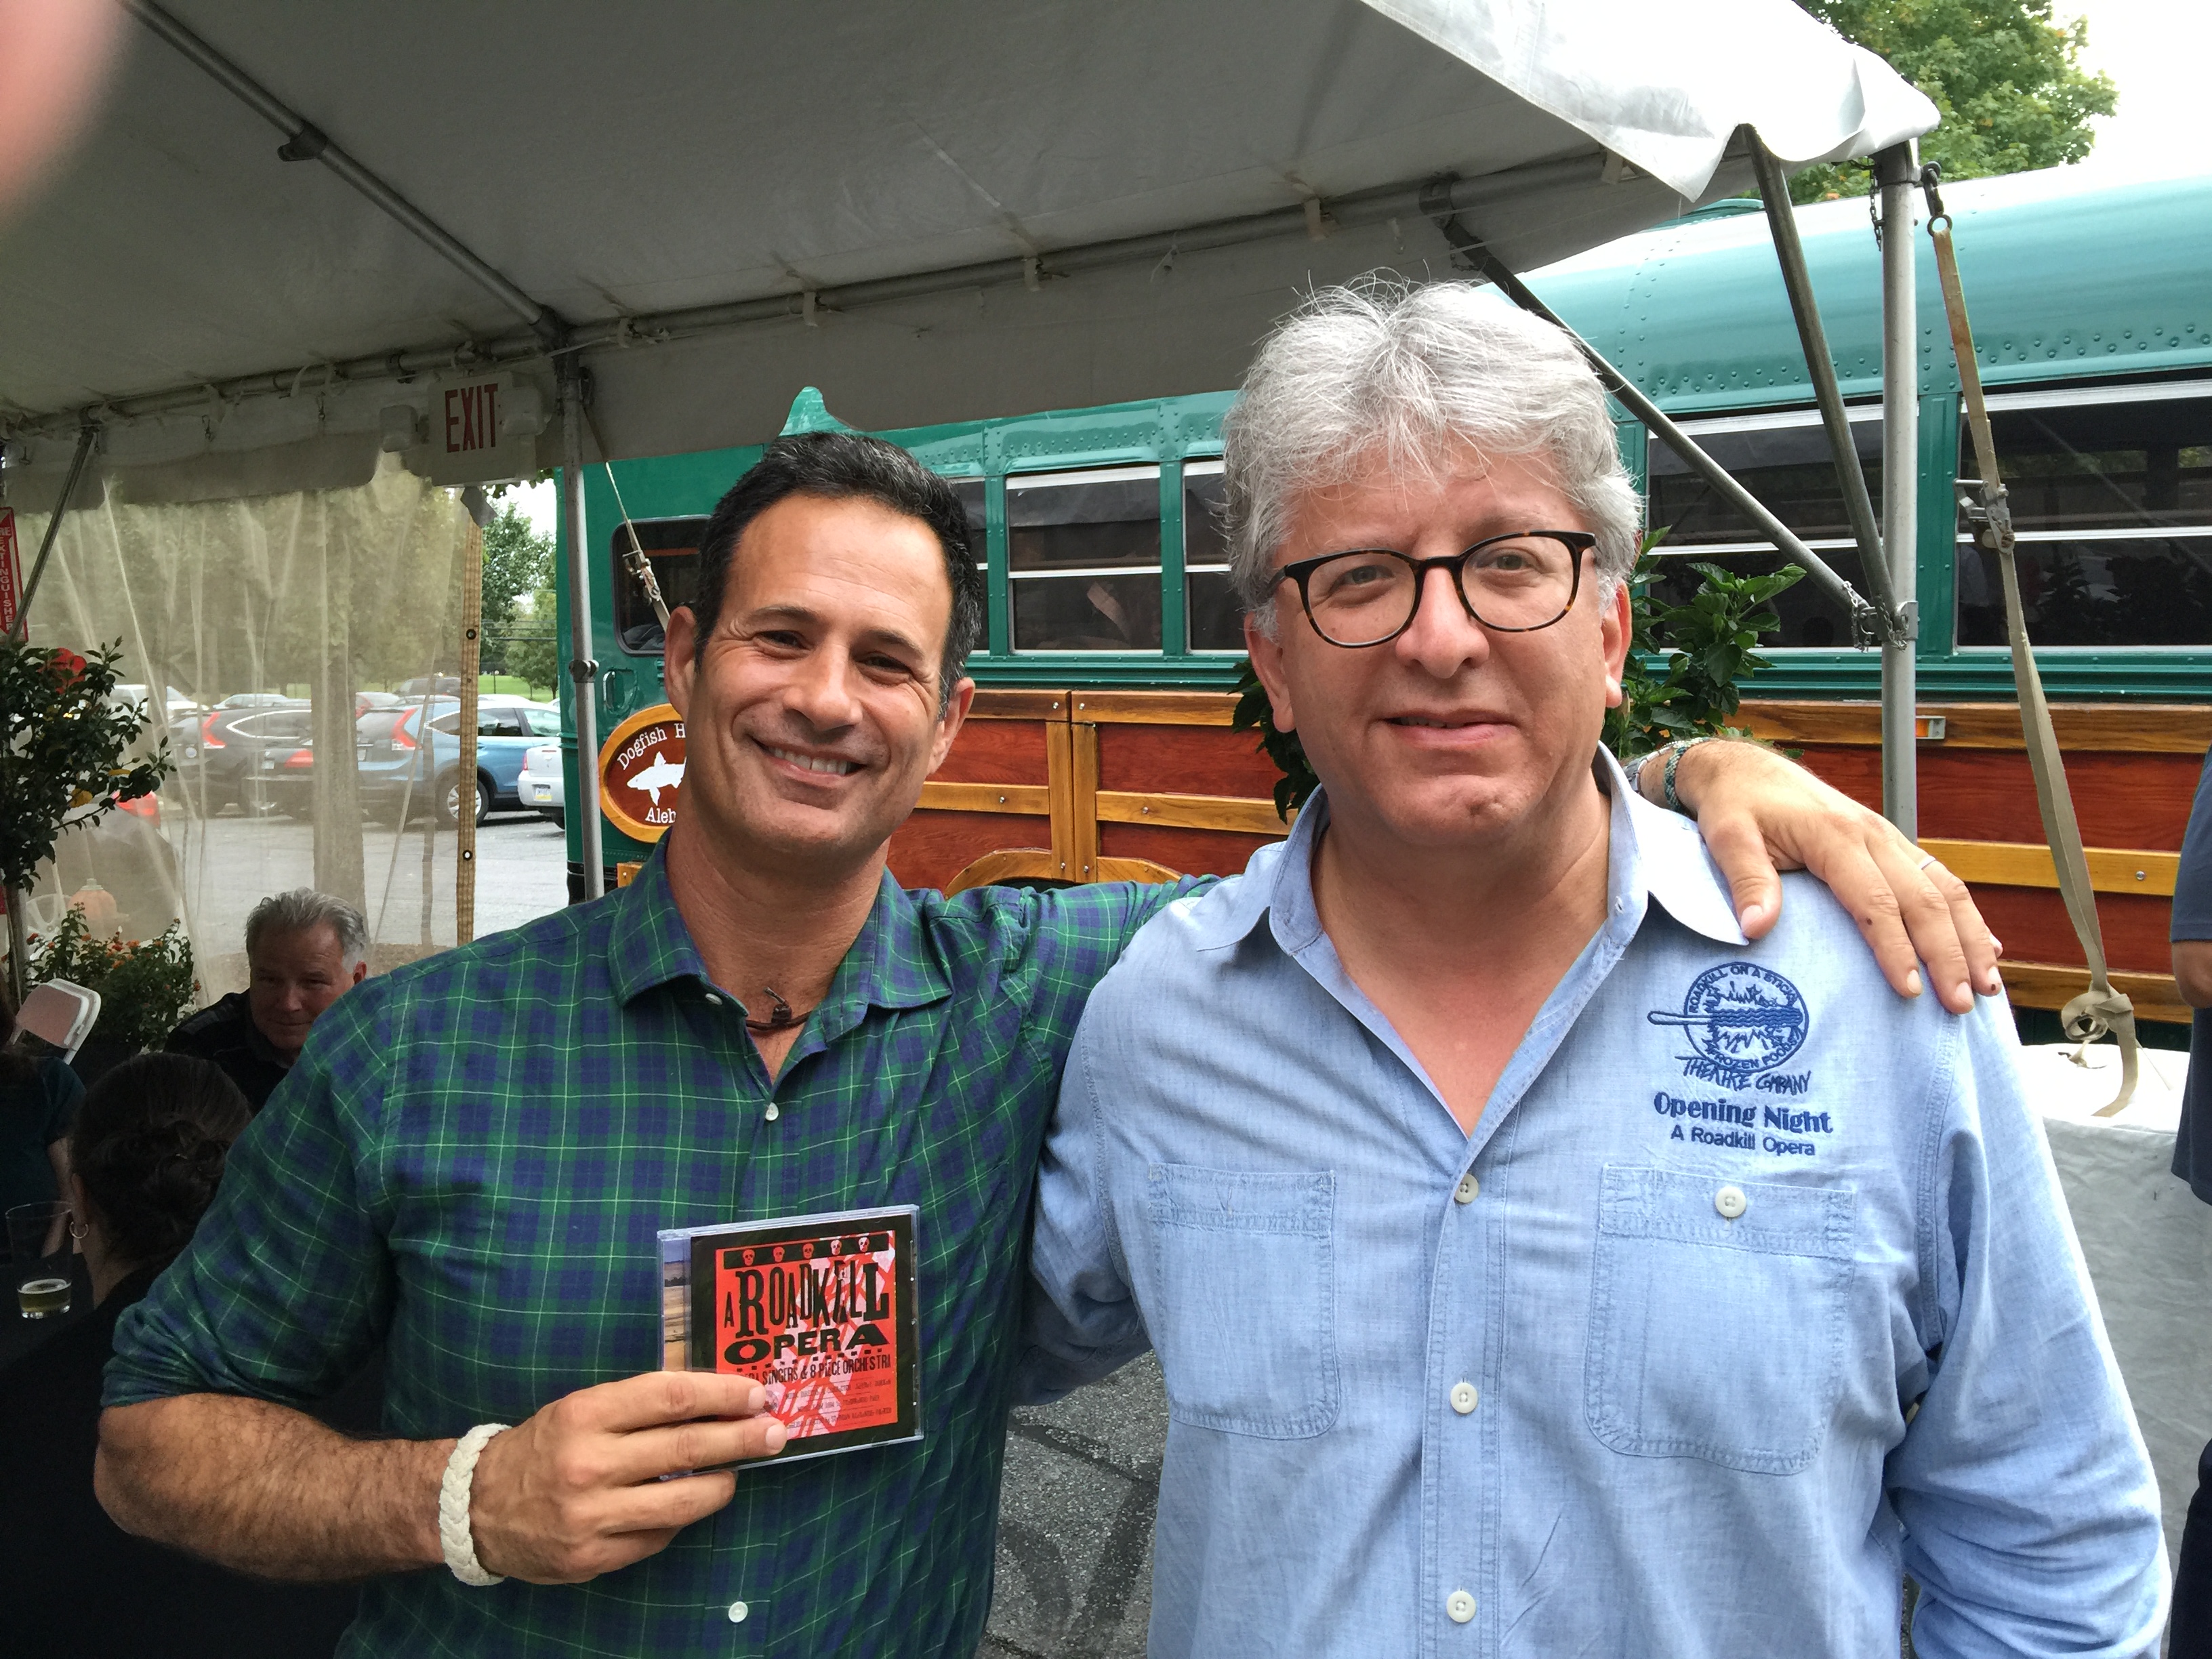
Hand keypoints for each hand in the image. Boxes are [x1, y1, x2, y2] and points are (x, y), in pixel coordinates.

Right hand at [469, 1370, 786, 1583]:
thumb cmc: (544, 1446)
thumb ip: (641, 1404)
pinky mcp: (593, 1558)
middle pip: (685, 1449)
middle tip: (776, 1432)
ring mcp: (591, 1516)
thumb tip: (715, 1400)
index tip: (756, 1394)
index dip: (721, 1395)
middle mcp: (588, 1464)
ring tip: (739, 1472)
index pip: (670, 1398)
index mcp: (585, 1415)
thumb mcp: (582, 1407)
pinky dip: (679, 1519)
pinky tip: (686, 1504)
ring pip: (682, 1503)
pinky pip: (658, 1537)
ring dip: (723, 1484)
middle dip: (741, 1439)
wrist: (478, 1508)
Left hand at [1668, 740, 2001, 1013]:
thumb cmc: (1736, 806)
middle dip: (1948, 954)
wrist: (1745, 770)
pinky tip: (1984, 946)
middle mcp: (1873, 835)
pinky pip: (1937, 879)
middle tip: (1960, 1006)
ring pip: (1944, 888)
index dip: (1896, 948)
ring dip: (1970, 937)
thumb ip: (1746, 881)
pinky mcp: (1890, 844)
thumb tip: (1756, 929)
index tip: (1909, 991)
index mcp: (1836, 836)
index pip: (1876, 901)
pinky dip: (1964, 916)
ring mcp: (1887, 837)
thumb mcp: (1727, 838)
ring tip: (1987, 986)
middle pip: (1924, 899)